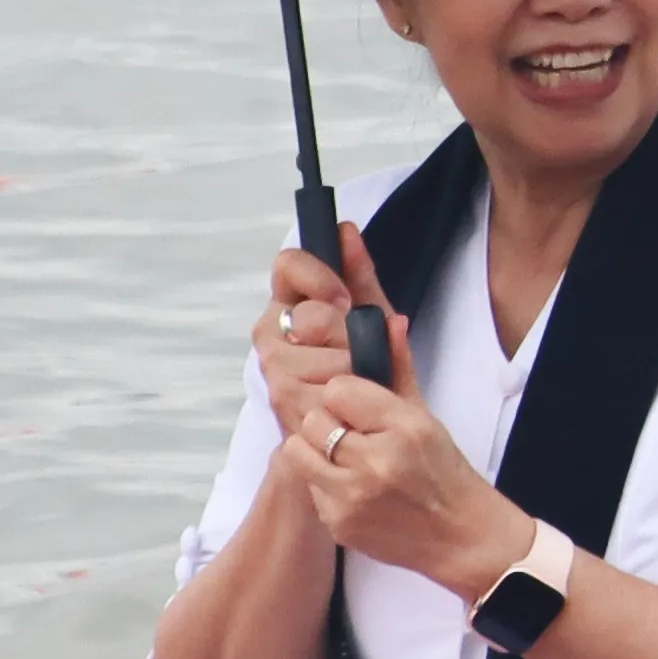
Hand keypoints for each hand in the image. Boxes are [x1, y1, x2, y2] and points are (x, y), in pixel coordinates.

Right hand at [250, 228, 369, 443]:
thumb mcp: (375, 315)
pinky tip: (352, 404)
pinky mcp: (284, 416)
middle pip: (305, 317)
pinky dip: (343, 400)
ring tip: (361, 379)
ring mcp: (275, 378)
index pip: (287, 265)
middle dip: (343, 332)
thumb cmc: (377, 366)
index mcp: (291, 305)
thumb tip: (345, 229)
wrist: (384, 429)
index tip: (344, 299)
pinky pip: (315, 399)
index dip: (318, 277)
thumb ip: (359, 274)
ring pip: (309, 360)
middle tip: (361, 348)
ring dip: (347, 369)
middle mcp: (274, 338)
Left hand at [288, 307, 514, 597]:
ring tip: (344, 456)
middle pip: (314, 420)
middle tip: (351, 434)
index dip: (345, 395)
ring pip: (298, 451)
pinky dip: (324, 483)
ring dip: (315, 450)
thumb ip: (400, 371)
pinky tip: (352, 487)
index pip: (339, 389)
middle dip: (327, 423)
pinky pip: (308, 486)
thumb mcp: (428, 418)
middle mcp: (376, 461)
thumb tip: (389, 323)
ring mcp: (353, 496)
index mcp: (405, 428)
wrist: (460, 536)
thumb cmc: (445, 473)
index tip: (359, 406)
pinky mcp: (337, 522)